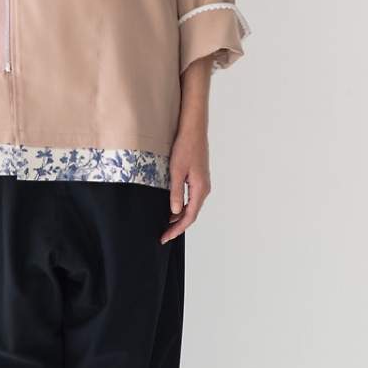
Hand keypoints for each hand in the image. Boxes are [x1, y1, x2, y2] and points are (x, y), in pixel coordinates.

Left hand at [162, 121, 210, 242]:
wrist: (193, 130)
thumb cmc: (185, 147)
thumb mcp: (176, 171)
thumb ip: (176, 193)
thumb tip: (175, 212)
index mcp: (200, 189)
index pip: (189, 217)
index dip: (177, 229)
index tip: (165, 237)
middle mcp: (204, 189)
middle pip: (192, 214)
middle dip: (177, 226)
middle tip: (163, 235)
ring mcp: (202, 184)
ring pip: (192, 207)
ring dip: (180, 217)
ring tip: (165, 225)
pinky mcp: (198, 179)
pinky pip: (192, 198)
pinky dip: (182, 207)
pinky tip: (172, 208)